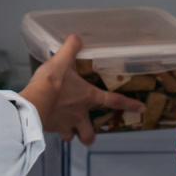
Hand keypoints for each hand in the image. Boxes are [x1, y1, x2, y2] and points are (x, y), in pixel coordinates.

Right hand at [20, 34, 144, 142]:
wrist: (33, 103)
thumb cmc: (52, 83)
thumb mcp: (62, 60)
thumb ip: (70, 48)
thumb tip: (76, 37)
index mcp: (88, 97)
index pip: (114, 101)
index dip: (129, 105)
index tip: (142, 109)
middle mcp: (79, 115)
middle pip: (89, 135)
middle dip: (88, 136)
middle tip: (85, 131)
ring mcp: (64, 124)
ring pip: (71, 137)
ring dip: (70, 134)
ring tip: (65, 128)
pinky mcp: (49, 128)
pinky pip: (54, 133)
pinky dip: (53, 129)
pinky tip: (48, 122)